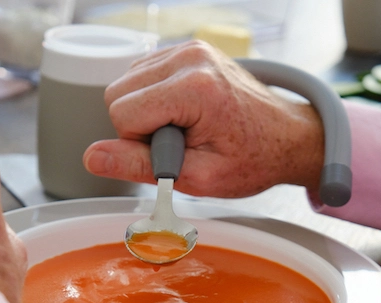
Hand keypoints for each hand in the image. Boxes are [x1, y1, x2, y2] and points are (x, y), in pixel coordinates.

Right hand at [84, 41, 325, 197]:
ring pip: (126, 83)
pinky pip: (143, 75)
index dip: (141, 145)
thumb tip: (93, 157)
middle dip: (139, 127)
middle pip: (118, 93)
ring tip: (186, 129)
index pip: (122, 114)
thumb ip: (140, 165)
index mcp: (195, 87)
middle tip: (181, 143)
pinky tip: (184, 114)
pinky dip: (154, 99)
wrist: (287, 138)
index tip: (177, 153)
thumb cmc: (253, 159)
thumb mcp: (197, 177)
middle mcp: (190, 57)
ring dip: (146, 113)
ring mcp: (190, 48)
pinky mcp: (188, 50)